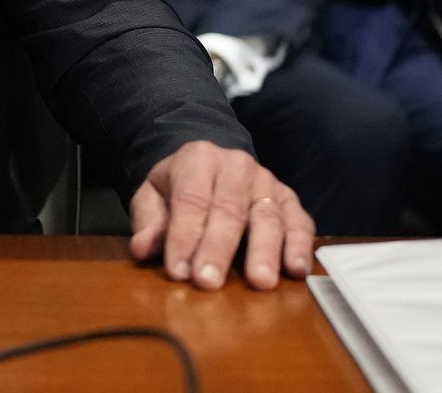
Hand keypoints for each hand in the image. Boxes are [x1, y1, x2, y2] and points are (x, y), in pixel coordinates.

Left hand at [127, 141, 313, 290]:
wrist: (209, 166)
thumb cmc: (178, 188)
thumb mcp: (152, 197)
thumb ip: (148, 223)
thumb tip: (142, 249)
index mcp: (199, 159)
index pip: (191, 200)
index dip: (184, 237)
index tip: (178, 272)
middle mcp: (237, 166)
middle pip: (229, 209)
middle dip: (218, 248)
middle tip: (210, 281)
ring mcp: (268, 182)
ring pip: (268, 216)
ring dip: (265, 251)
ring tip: (260, 281)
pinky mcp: (290, 200)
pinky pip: (300, 222)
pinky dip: (300, 246)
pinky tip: (296, 270)